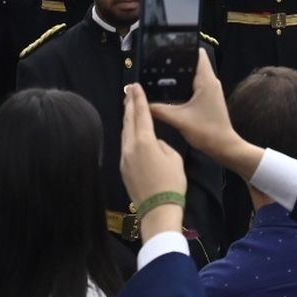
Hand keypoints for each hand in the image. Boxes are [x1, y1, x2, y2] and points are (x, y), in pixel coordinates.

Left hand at [119, 81, 186, 235]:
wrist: (158, 210)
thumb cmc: (171, 183)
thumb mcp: (174, 158)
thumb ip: (162, 145)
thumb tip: (154, 144)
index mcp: (144, 141)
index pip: (141, 114)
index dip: (139, 99)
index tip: (135, 86)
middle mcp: (130, 147)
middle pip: (128, 121)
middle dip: (129, 105)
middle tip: (129, 91)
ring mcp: (124, 158)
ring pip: (125, 133)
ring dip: (127, 119)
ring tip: (129, 108)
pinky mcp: (123, 169)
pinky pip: (125, 146)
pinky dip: (128, 135)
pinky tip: (131, 133)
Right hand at [143, 51, 260, 176]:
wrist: (224, 147)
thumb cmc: (206, 131)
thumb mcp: (179, 120)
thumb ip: (158, 109)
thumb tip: (141, 101)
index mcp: (206, 80)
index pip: (197, 53)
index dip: (183, 47)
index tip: (166, 48)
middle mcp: (210, 81)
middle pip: (192, 62)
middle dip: (176, 61)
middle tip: (155, 62)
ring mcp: (210, 90)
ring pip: (192, 74)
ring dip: (178, 74)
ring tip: (158, 74)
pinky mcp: (207, 98)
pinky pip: (193, 85)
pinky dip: (182, 85)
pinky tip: (168, 90)